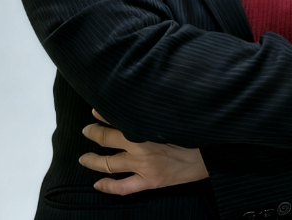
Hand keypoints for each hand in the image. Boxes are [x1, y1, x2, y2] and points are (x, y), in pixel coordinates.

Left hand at [79, 110, 208, 194]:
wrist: (207, 154)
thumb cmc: (190, 132)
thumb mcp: (168, 116)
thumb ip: (149, 112)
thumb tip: (135, 103)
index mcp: (144, 126)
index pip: (116, 117)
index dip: (102, 113)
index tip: (94, 109)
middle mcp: (139, 146)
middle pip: (107, 139)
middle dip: (94, 133)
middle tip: (86, 130)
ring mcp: (142, 166)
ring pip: (109, 163)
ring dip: (93, 160)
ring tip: (84, 158)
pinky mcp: (148, 182)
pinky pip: (122, 187)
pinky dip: (107, 186)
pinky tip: (98, 184)